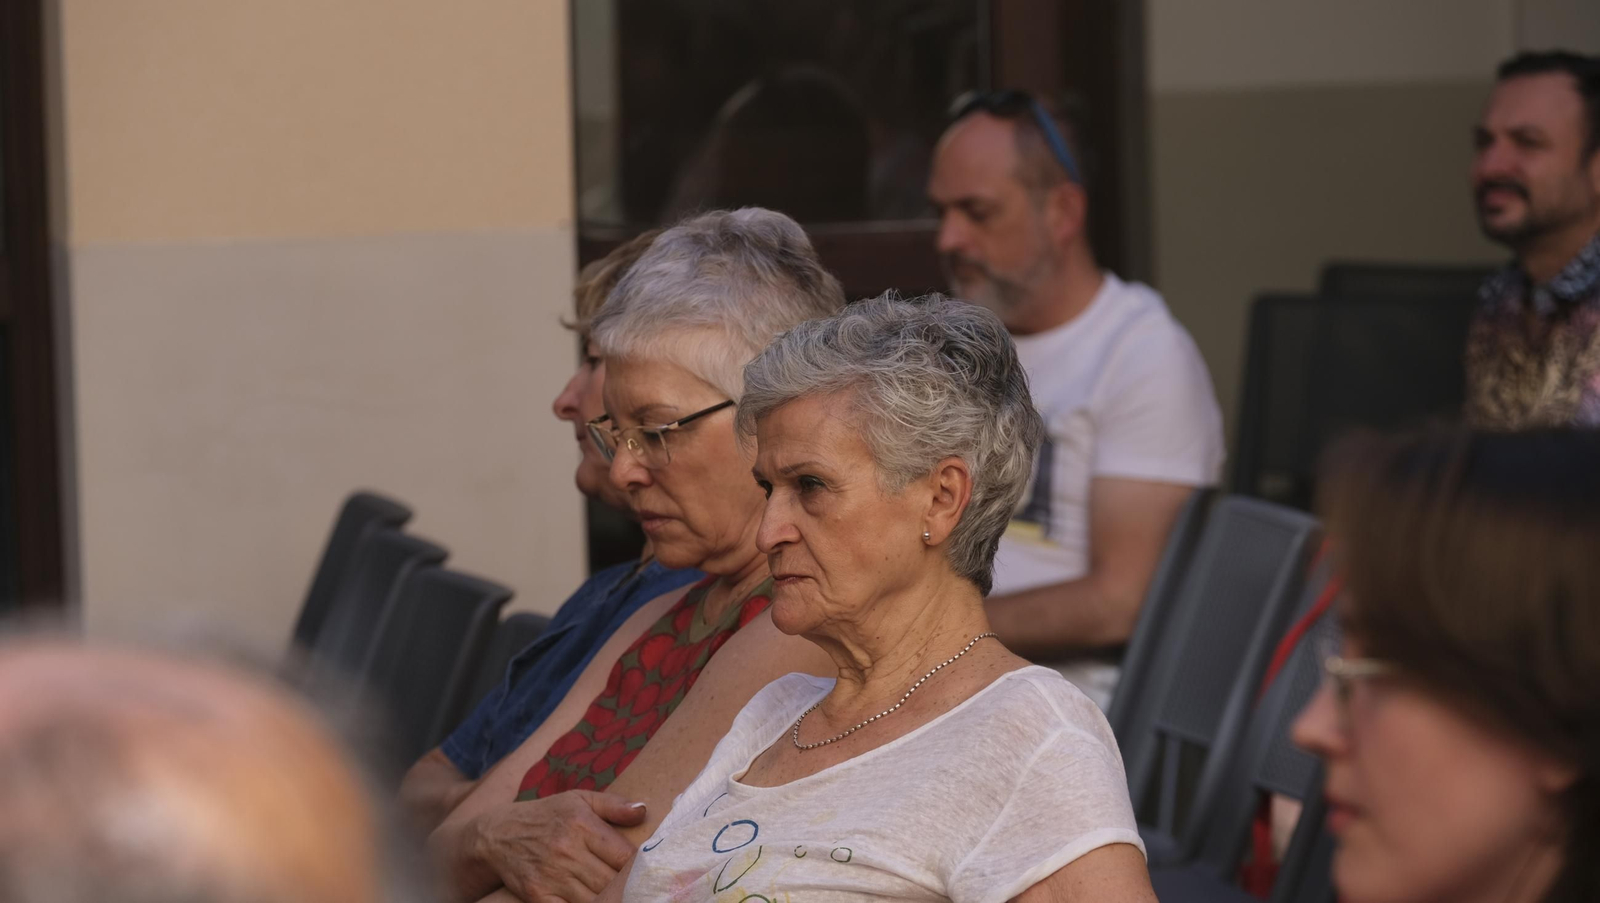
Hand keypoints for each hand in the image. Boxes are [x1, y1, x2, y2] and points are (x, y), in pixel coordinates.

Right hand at [471, 790, 647, 902]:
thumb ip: (614, 805)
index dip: (640, 866)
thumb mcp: (579, 799)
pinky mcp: (537, 895)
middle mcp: (566, 850)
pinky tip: (593, 901)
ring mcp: (551, 875)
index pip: (625, 855)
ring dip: (608, 899)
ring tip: (616, 894)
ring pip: (596, 899)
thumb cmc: (546, 815)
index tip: (648, 870)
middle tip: (636, 887)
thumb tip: (644, 812)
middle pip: (612, 881)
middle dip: (627, 886)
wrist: (497, 835)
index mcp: (582, 824)